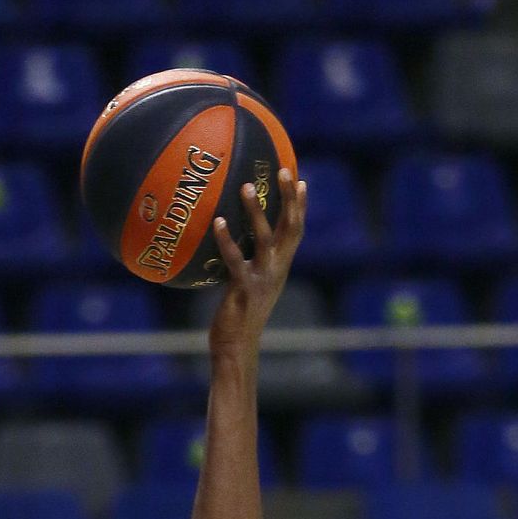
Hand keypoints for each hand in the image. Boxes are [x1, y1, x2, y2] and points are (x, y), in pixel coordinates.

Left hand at [208, 171, 306, 357]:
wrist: (237, 348)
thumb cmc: (237, 317)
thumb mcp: (248, 285)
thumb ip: (247, 262)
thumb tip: (231, 238)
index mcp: (280, 267)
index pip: (296, 231)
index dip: (300, 207)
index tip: (300, 180)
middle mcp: (277, 270)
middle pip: (291, 228)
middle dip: (290, 198)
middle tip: (284, 170)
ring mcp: (262, 279)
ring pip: (265, 238)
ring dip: (256, 211)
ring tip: (246, 186)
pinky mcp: (244, 289)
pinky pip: (235, 260)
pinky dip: (226, 240)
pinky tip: (217, 221)